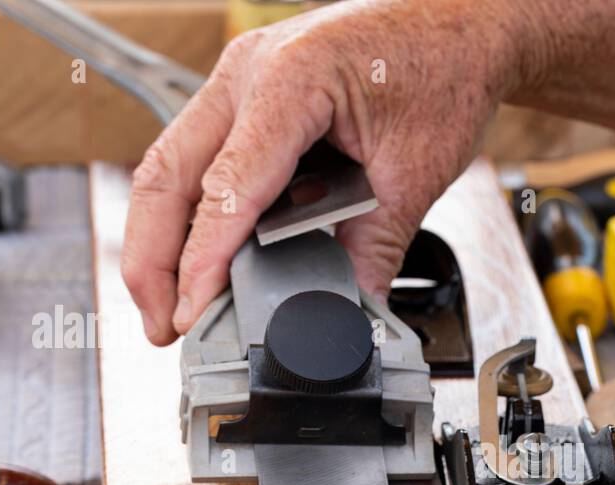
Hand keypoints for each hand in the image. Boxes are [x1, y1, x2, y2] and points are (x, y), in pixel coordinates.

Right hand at [121, 0, 525, 344]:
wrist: (462, 24)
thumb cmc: (444, 68)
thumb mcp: (415, 173)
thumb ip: (375, 247)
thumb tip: (349, 309)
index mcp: (291, 80)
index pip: (228, 187)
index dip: (204, 260)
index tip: (191, 313)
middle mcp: (249, 72)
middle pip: (167, 174)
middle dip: (151, 258)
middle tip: (160, 324)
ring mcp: (242, 80)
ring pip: (172, 166)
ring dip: (162, 239)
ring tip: (171, 304)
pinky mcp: (249, 97)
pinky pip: (203, 159)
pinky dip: (195, 214)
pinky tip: (201, 260)